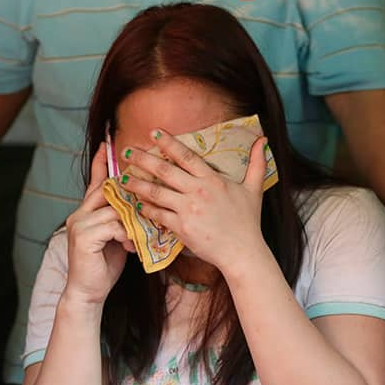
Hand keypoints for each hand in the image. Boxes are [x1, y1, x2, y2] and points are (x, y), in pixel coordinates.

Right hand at [63, 143, 134, 304]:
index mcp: (86, 212)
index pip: (95, 183)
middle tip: (146, 188)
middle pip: (107, 191)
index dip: (101, 163)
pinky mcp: (83, 236)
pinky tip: (132, 247)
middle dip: (127, 189)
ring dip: (132, 221)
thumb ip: (122, 220)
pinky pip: (113, 225)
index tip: (107, 143)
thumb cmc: (104, 266)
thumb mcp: (117, 238)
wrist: (88, 293)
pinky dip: (126, 234)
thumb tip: (140, 205)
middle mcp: (79, 214)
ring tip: (141, 236)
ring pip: (114, 209)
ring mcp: (79, 224)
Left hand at [120, 129, 267, 272]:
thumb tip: (261, 140)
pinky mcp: (181, 227)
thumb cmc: (248, 222)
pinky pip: (158, 215)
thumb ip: (257, 163)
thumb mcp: (254, 189)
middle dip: (143, 159)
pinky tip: (137, 204)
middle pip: (165, 171)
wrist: (242, 252)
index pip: (186, 156)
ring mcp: (188, 210)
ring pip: (156, 193)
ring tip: (123, 178)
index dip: (169, 143)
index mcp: (213, 180)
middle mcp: (198, 191)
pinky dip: (146, 209)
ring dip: (138, 184)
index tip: (153, 133)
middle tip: (126, 151)